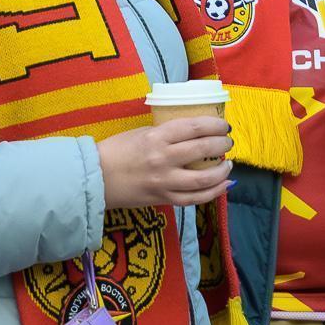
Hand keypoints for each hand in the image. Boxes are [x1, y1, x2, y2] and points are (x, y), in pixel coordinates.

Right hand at [98, 118, 232, 208]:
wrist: (96, 178)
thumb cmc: (116, 151)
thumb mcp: (141, 133)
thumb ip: (166, 133)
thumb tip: (192, 132)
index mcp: (157, 137)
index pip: (194, 127)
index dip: (215, 126)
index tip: (224, 126)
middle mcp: (163, 159)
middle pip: (203, 149)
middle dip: (222, 144)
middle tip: (227, 142)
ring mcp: (165, 182)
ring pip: (204, 178)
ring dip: (222, 170)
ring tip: (228, 165)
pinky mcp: (164, 199)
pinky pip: (195, 198)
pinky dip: (214, 192)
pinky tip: (224, 185)